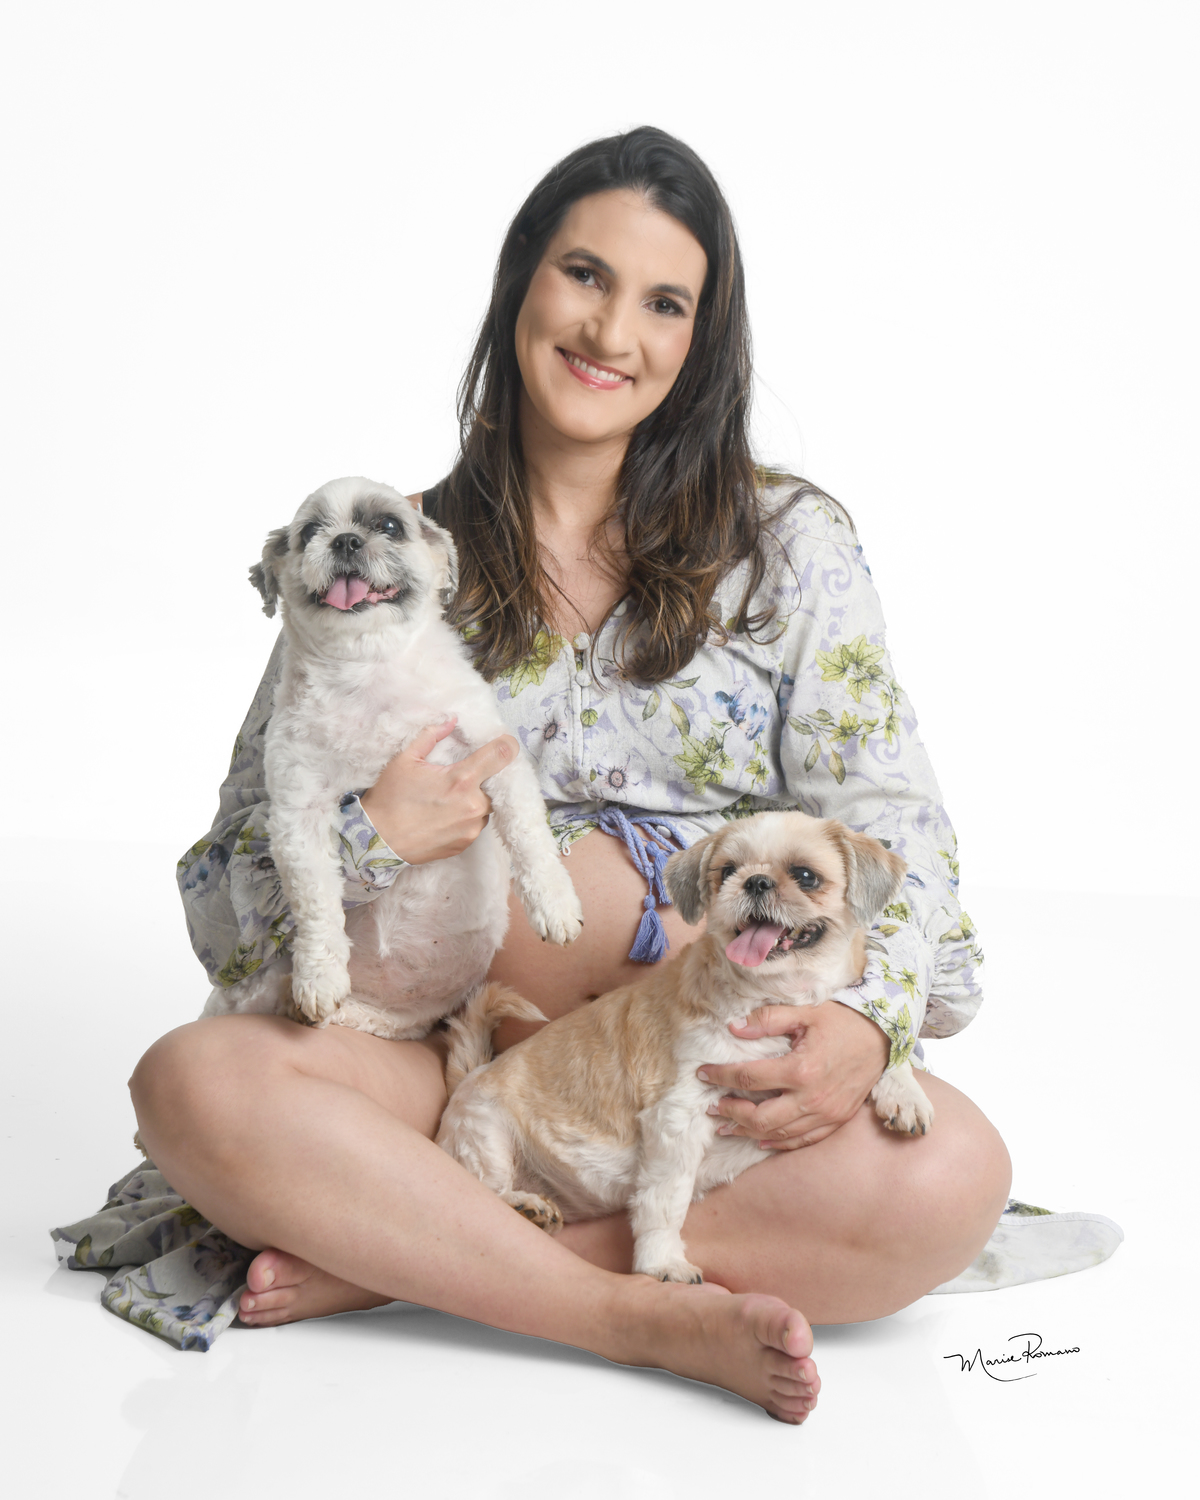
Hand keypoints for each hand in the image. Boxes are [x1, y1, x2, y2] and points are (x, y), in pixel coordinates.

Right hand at [359, 718, 518, 864]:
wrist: (377, 840)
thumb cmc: (390, 798)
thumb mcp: (405, 759)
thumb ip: (431, 736)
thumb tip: (451, 721)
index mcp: (462, 780)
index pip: (501, 754)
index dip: (506, 745)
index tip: (503, 744)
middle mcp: (473, 805)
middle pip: (493, 784)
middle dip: (479, 780)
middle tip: (455, 780)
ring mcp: (471, 828)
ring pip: (485, 806)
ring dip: (473, 800)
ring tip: (446, 801)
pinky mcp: (465, 844)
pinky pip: (474, 825)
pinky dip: (465, 818)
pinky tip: (443, 817)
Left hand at [697, 1001, 889, 1149]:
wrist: (884, 1037)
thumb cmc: (843, 1021)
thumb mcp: (806, 1011)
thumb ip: (768, 1019)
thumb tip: (734, 1027)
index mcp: (802, 1069)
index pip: (750, 1077)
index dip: (721, 1076)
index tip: (702, 1073)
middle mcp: (813, 1097)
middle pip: (760, 1117)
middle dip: (731, 1113)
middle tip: (711, 1107)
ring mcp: (826, 1113)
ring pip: (779, 1134)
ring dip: (749, 1132)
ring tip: (726, 1125)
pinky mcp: (836, 1120)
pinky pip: (803, 1140)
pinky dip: (779, 1143)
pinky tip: (762, 1140)